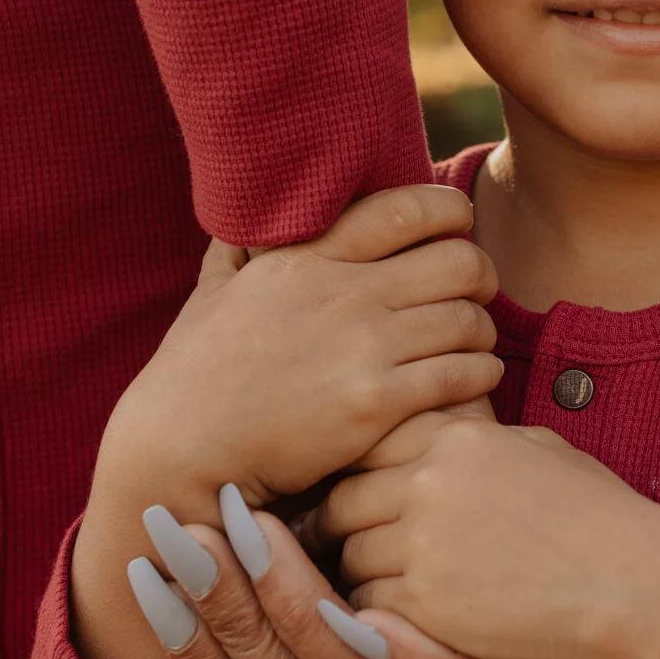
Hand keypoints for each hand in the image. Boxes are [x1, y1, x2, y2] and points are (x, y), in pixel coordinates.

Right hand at [73, 184, 502, 658]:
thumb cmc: (193, 373)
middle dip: (480, 274)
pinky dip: (480, 375)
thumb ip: (240, 248)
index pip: (409, 206)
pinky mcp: (373, 405)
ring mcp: (360, 348)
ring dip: (482, 331)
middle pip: (459, 259)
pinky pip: (460, 375)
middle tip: (475, 295)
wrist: (177, 452)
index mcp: (308, 254)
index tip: (457, 231)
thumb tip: (245, 212)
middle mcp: (341, 291)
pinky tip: (473, 381)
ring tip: (473, 344)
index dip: (451, 213)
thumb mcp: (214, 291)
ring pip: (469, 319)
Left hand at [328, 414, 659, 658]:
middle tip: (352, 559)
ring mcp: (422, 538)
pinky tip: (413, 626)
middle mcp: (429, 478)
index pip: (367, 448)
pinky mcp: (425, 598)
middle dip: (346, 533)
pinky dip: (381, 623)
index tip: (358, 506)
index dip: (358, 480)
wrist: (634, 582)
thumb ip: (482, 443)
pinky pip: (369, 609)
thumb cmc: (601, 516)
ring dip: (362, 581)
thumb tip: (450, 440)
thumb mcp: (541, 451)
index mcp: (455, 435)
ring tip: (393, 597)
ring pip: (351, 560)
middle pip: (343, 504)